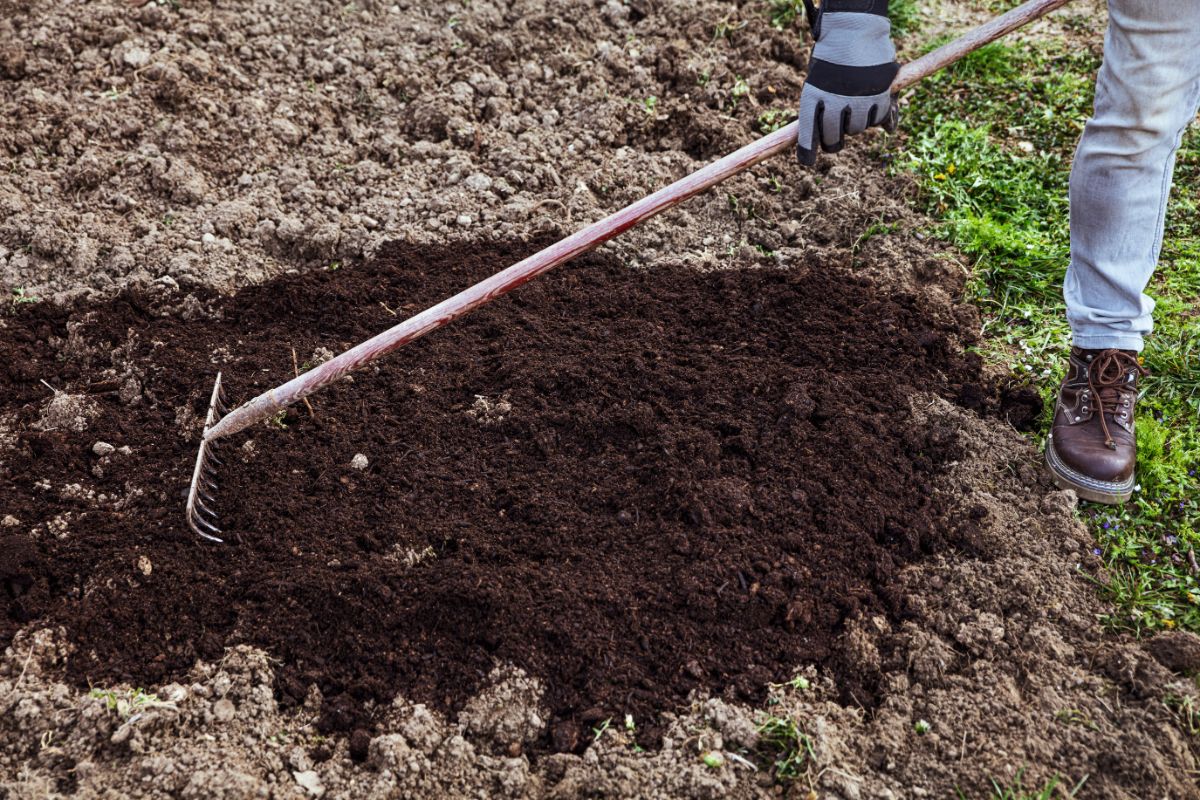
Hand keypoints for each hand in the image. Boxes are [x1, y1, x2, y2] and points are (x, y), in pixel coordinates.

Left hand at [796, 0, 899, 165]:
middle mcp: (834, 102)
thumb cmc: (831, 57)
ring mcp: (858, 101)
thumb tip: (835, 137)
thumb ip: (823, 108)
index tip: (807, 163)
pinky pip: (878, 120)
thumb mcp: (818, 80)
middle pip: (833, 138)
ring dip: (856, 124)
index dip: (807, 151)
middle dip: (834, 141)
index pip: (808, 133)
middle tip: (835, 137)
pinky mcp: (880, 97)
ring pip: (857, 130)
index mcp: (813, 97)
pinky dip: (877, 115)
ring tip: (854, 103)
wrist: (854, 29)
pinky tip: (872, 101)